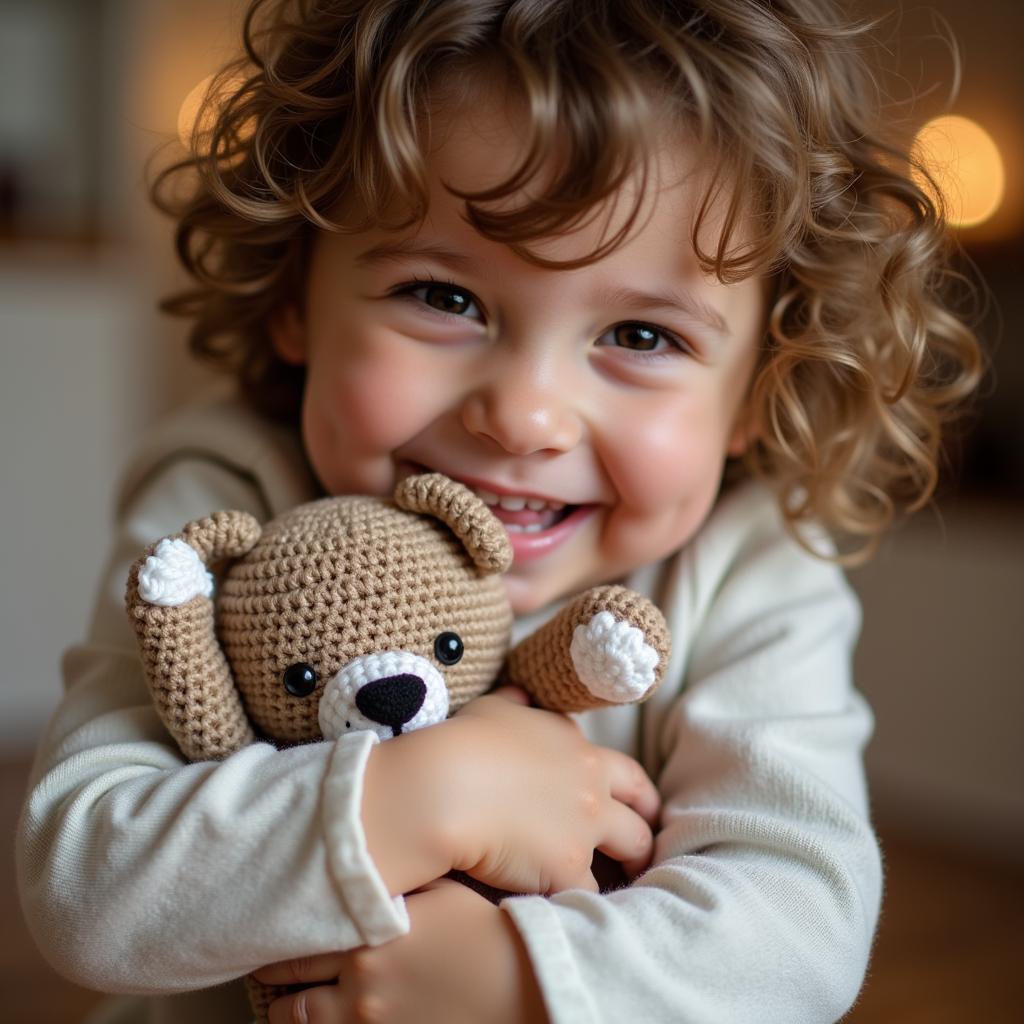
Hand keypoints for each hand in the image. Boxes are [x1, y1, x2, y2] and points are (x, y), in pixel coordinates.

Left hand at [256, 878, 547, 1023]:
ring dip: (290, 1016)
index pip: (298, 947)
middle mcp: (360, 987)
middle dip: (277, 983)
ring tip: (283, 1008)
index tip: (268, 934)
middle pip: (292, 994)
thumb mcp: (438, 891)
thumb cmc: (483, 931)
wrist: (521, 982)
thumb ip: (395, 885)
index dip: (278, 945)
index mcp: (368, 940)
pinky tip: (316, 1023)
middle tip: (267, 974)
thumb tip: (363, 862)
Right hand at [444, 687, 659, 891]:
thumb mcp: (493, 710)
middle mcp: (591, 784)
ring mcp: (585, 826)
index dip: (630, 788)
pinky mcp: (568, 866)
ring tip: (625, 880)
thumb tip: (522, 697)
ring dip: (631, 864)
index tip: (631, 802)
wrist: (445, 786)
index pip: (623, 769)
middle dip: (647, 823)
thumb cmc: (463, 743)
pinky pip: (591, 890)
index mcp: (577, 748)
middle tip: (641, 844)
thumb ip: (515, 703)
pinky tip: (580, 905)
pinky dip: (585, 896)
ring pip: (633, 847)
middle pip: (641, 806)